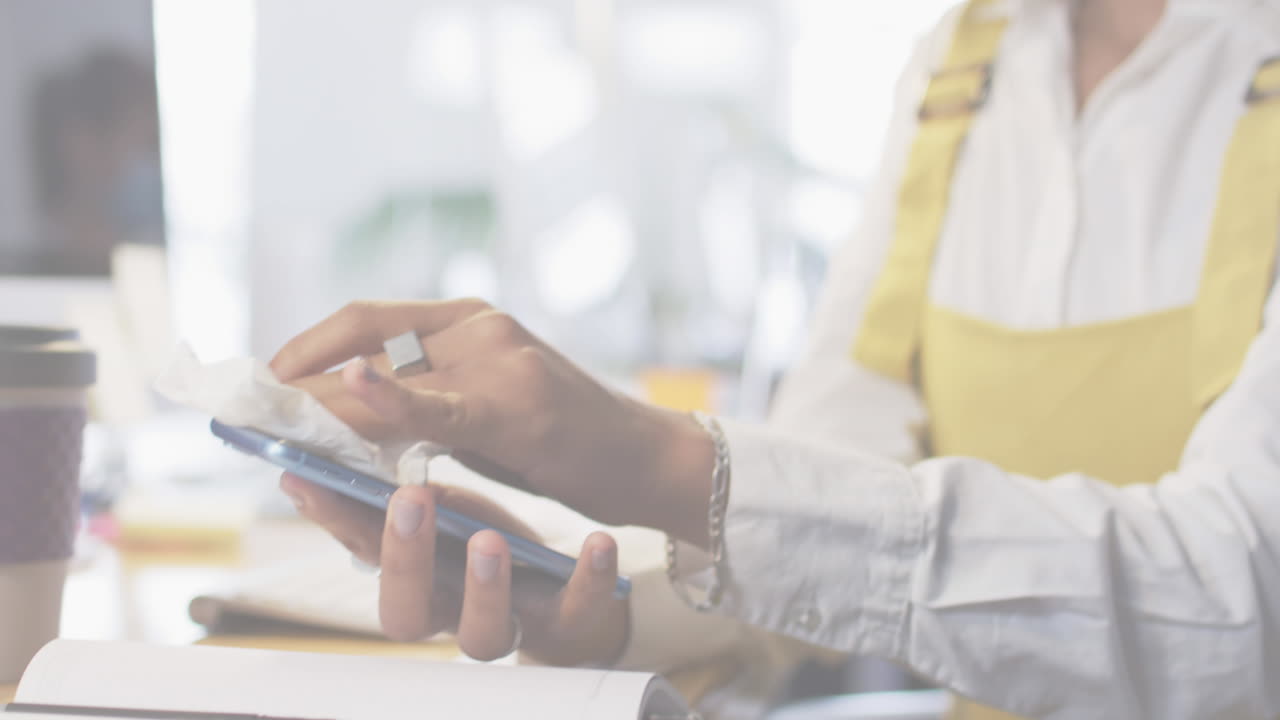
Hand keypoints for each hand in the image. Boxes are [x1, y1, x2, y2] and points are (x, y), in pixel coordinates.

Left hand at [271, 300, 714, 543]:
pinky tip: (351, 394)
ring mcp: (500, 358)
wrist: (644, 458)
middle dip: (301, 376)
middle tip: (251, 405)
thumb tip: (351, 419)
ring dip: (323, 398)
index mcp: (471, 319)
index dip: (308, 343)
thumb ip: (428, 400)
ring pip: (390, 371)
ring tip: (275, 422)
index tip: (263, 377)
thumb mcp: (488, 406)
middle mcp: (480, 325)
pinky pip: (439, 404)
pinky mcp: (517, 406)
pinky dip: (390, 400)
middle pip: (367, 338)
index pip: (369, 318)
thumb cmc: (565, 440)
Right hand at [279, 473, 628, 665]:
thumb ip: (387, 501)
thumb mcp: (436, 514)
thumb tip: (307, 467)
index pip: (361, 558)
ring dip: (484, 587)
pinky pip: (577, 610)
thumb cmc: (481, 542)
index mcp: (413, 580)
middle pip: (409, 614)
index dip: (336, 523)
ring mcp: (509, 622)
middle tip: (410, 501)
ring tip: (488, 538)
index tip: (311, 477)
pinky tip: (597, 542)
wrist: (561, 587)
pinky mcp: (566, 621)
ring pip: (484, 633)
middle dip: (406, 561)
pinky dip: (589, 579)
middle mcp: (450, 612)